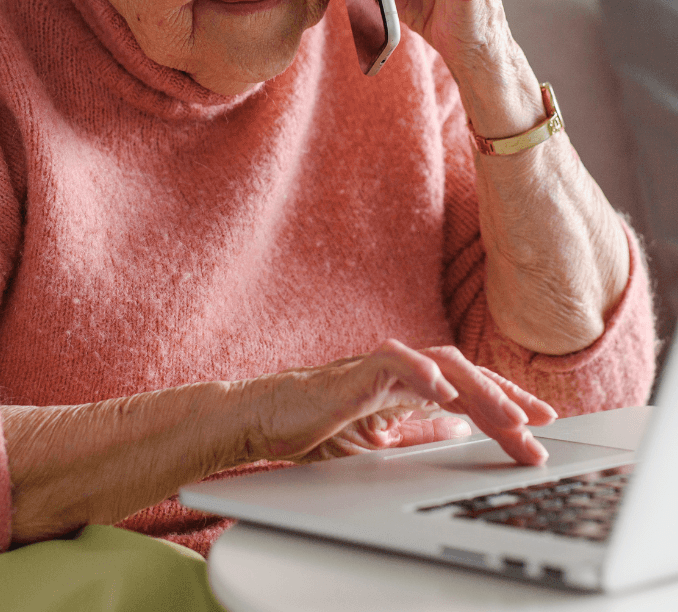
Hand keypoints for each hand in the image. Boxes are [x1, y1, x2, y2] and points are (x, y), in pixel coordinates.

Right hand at [244, 339, 555, 466]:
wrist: (263, 419)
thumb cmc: (312, 426)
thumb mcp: (379, 442)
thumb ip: (417, 432)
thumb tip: (460, 430)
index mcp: (407, 388)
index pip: (468, 388)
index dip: (507, 402)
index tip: (542, 426)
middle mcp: (400, 371)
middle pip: (466, 374)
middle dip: (508, 399)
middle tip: (542, 427)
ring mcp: (379, 368)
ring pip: (441, 363)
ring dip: (480, 389)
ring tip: (511, 416)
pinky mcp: (355, 371)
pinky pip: (394, 362)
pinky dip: (421, 373)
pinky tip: (445, 392)